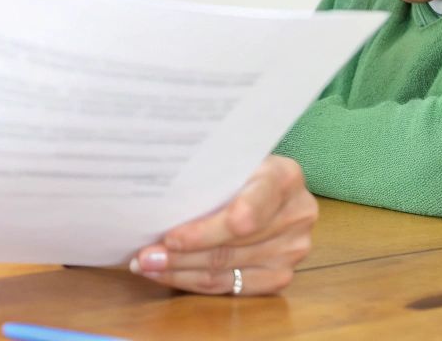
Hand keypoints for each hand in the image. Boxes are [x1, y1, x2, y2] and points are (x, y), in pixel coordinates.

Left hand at [128, 155, 316, 295]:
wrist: (264, 182)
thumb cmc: (235, 165)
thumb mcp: (226, 156)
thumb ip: (204, 170)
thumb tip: (152, 190)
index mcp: (285, 177)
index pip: (247, 214)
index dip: (205, 231)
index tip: (170, 237)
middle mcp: (297, 214)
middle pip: (233, 246)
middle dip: (182, 253)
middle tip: (144, 256)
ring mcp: (292, 249)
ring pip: (226, 270)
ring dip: (180, 270)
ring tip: (147, 265)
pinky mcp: (280, 275)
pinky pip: (230, 287)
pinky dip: (193, 281)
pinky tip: (167, 274)